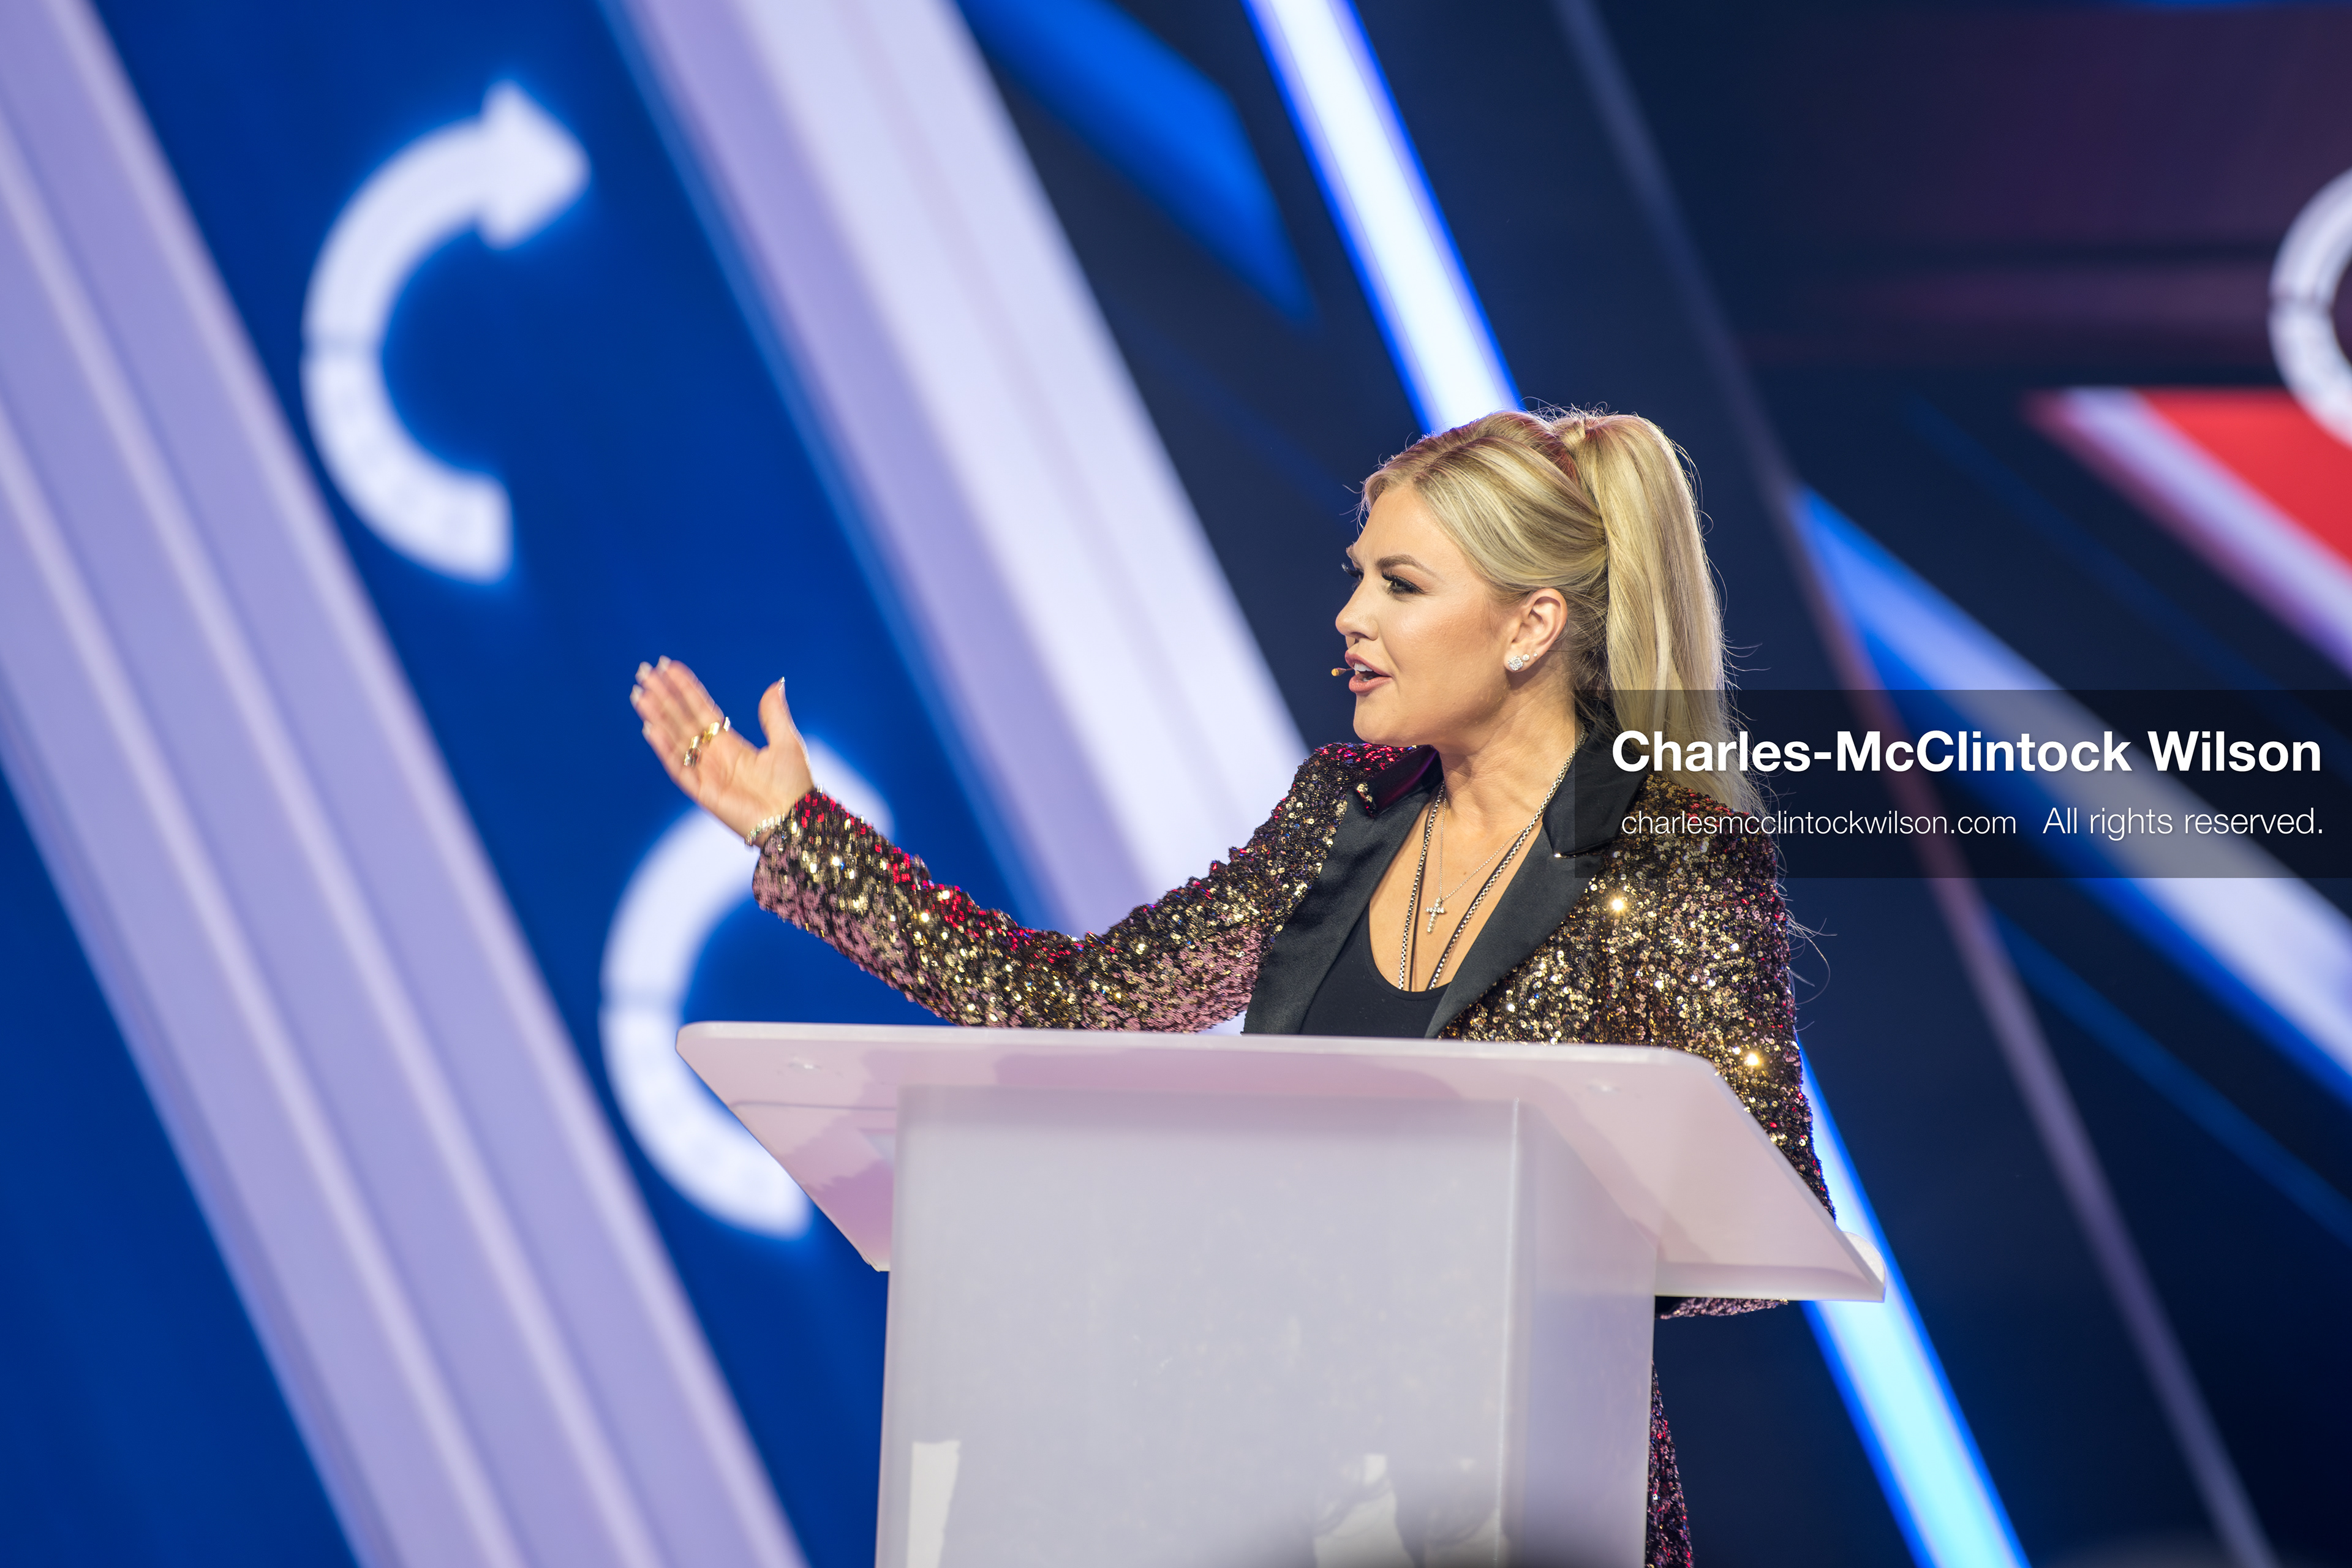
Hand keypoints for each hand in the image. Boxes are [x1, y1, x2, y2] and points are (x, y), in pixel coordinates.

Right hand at [630, 657, 813, 840]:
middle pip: (681, 720)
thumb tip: (776, 683)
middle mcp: (713, 756)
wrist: (795, 818)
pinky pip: (677, 767)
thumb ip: (773, 714)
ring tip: (640, 694)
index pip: (701, 710)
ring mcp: (705, 773)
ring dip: (657, 717)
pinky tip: (651, 728)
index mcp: (730, 744)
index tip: (669, 667)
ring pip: (674, 739)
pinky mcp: (701, 792)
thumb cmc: (794, 784)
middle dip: (663, 697)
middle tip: (645, 672)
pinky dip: (664, 749)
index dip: (685, 689)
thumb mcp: (786, 741)